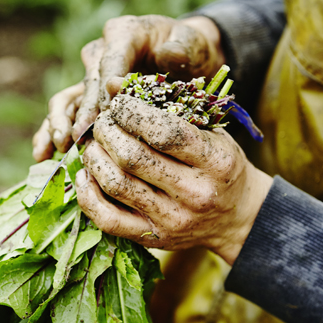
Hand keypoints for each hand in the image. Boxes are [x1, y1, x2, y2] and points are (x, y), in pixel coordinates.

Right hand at [32, 15, 224, 161]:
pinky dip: (53, 131)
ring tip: (60, 147)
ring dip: (59, 123)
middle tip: (80, 137)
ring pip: (68, 99)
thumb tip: (164, 57)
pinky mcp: (89, 96)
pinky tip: (45, 154)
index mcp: (123, 34)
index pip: (110, 63)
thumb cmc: (190, 48)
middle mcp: (101, 52)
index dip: (106, 89)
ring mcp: (92, 75)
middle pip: (87, 84)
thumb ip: (181, 48)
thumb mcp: (192, 42)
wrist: (188, 56)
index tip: (108, 113)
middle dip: (82, 112)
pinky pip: (67, 113)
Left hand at [75, 95, 271, 265]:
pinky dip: (87, 194)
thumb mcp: (209, 130)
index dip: (132, 112)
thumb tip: (112, 84)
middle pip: (133, 158)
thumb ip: (166, 107)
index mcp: (215, 161)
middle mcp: (194, 193)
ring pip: (116, 184)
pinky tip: (85, 174)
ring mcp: (173, 219)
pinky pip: (108, 219)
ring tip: (93, 145)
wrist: (237, 217)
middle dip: (108, 132)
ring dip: (95, 158)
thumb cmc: (219, 164)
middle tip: (103, 123)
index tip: (120, 104)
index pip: (165, 133)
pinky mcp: (153, 238)